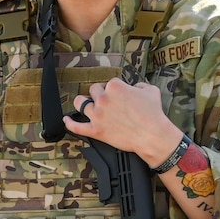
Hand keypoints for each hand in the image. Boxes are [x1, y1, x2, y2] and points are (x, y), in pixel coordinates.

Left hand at [62, 79, 183, 167]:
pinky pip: (76, 126)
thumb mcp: (150, 90)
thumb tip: (134, 87)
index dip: (113, 89)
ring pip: (80, 103)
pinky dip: (70, 123)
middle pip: (93, 91)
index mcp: (115, 87)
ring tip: (86, 105)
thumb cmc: (153, 113)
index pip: (109, 83)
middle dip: (99, 94)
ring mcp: (97, 115)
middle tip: (106, 102)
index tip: (118, 96)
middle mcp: (103, 99)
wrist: (151, 135)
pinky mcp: (95, 130)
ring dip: (83, 103)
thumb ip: (139, 85)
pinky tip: (66, 120)